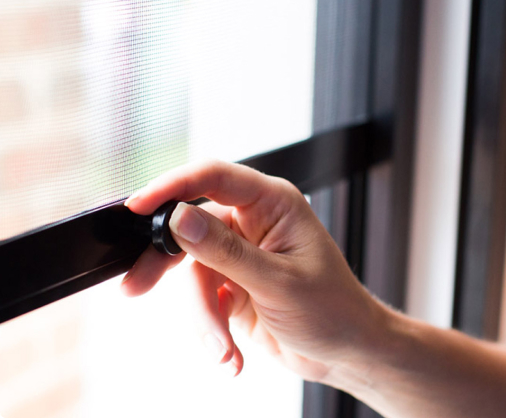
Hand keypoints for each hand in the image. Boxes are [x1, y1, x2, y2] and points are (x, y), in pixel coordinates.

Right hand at [121, 160, 384, 381]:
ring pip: (193, 270)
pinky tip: (229, 352)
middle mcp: (252, 220)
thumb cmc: (332, 309)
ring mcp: (239, 252)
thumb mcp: (278, 282)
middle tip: (136, 285)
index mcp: (272, 202)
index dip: (173, 186)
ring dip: (201, 314)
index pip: (214, 177)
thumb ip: (225, 251)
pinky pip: (201, 296)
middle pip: (191, 226)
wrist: (344, 351)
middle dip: (167, 261)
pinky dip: (209, 326)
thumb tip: (179, 219)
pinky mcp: (230, 281)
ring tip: (222, 349)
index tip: (138, 206)